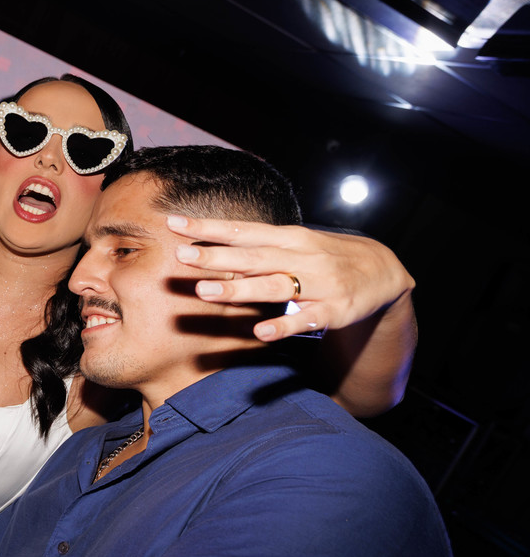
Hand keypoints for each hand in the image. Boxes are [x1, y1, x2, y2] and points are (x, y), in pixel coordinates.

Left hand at [168, 216, 413, 341]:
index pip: (241, 230)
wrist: (383, 270)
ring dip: (239, 288)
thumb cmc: (324, 256)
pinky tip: (261, 332)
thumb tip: (206, 248)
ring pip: (273, 286)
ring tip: (204, 292)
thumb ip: (254, 248)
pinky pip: (304, 319)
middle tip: (181, 256)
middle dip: (215, 256)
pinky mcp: (332, 311)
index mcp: (287, 238)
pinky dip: (283, 325)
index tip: (174, 223)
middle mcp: (300, 256)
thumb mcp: (293, 245)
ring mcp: (317, 284)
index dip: (208, 228)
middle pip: (252, 256)